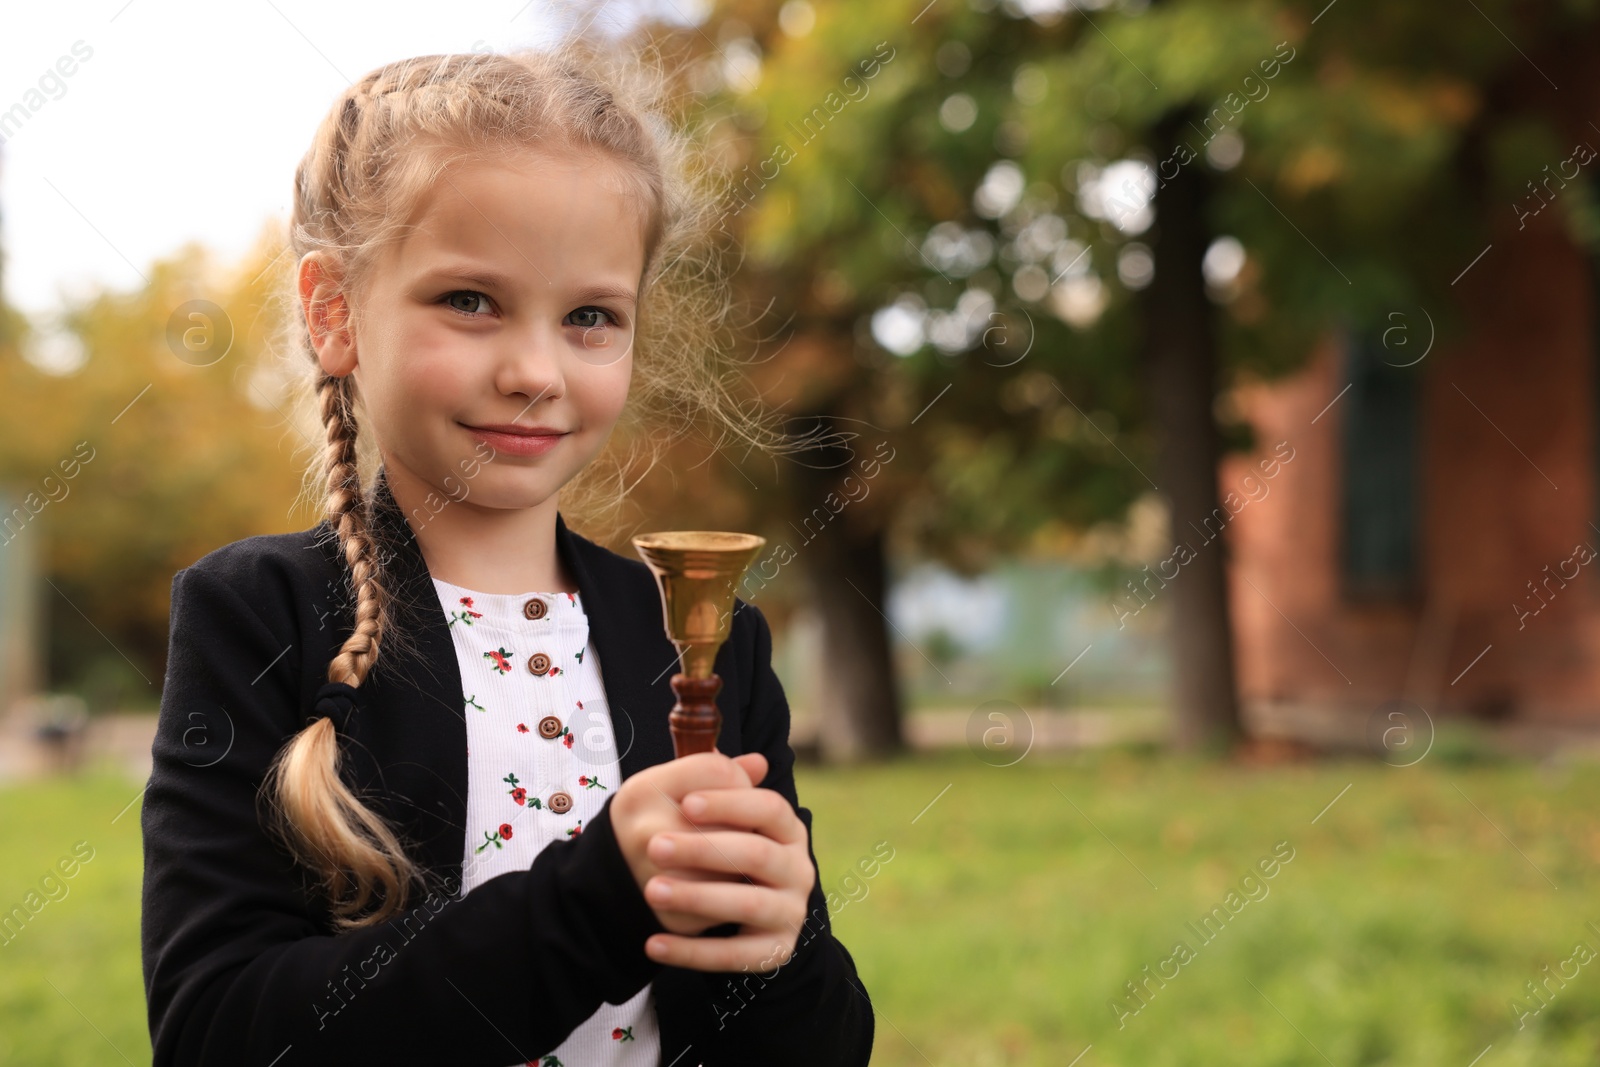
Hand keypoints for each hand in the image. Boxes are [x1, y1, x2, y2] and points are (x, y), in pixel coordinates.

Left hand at [640, 752, 815, 973]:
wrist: (735, 913)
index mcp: (789, 830)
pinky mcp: (774, 952)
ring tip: (651, 891)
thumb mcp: (723, 817)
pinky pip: (734, 956)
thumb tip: (754, 761)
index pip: (770, 808)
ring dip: (697, 897)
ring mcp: (790, 913)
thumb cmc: (725, 850)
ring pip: (748, 904)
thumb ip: (726, 787)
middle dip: (703, 849)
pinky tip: (652, 944)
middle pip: (757, 855)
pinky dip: (691, 952)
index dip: (730, 803)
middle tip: (653, 846)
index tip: (686, 803)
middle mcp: (799, 870)